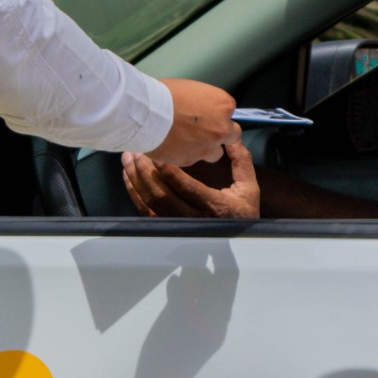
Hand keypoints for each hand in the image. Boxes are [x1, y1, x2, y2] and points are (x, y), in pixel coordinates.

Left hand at [124, 140, 260, 218]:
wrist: (237, 239)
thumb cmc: (242, 210)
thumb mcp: (249, 187)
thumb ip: (241, 161)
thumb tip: (231, 138)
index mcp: (214, 206)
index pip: (187, 188)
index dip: (169, 170)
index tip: (157, 152)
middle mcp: (193, 219)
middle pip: (163, 194)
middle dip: (146, 170)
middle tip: (137, 149)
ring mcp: (177, 225)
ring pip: (151, 202)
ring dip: (136, 179)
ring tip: (128, 158)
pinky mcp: (167, 227)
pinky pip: (146, 211)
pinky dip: (134, 193)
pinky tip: (128, 177)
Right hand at [151, 78, 239, 166]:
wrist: (145, 114)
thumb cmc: (164, 94)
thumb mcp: (190, 89)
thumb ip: (202, 102)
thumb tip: (200, 108)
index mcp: (223, 105)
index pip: (231, 111)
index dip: (218, 113)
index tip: (208, 114)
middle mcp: (221, 128)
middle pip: (232, 135)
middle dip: (222, 133)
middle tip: (206, 130)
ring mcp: (207, 147)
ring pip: (215, 153)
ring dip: (207, 148)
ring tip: (188, 141)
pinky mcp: (191, 160)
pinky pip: (193, 159)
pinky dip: (186, 154)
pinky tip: (174, 146)